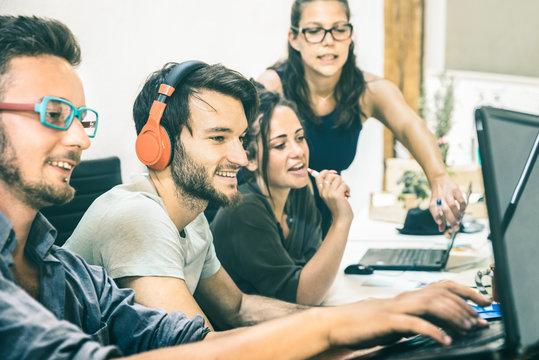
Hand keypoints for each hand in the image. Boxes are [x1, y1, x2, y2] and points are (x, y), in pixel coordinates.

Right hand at [314, 170, 352, 222]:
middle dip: (338, 177)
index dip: (325, 172)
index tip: (332, 172)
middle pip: (329, 175)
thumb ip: (330, 187)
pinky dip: (348, 188)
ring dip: (344, 183)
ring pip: (338, 178)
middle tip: (341, 184)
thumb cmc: (338, 207)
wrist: (341, 219)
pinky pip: (344, 184)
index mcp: (321, 192)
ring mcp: (330, 193)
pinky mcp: (337, 195)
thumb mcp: (331, 196)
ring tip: (344, 191)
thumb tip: (333, 174)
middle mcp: (324, 192)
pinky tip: (347, 194)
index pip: (318, 177)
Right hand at [324, 281, 490, 347]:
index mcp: (408, 297)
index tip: (485, 302)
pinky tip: (443, 340)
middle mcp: (405, 298)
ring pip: (430, 304)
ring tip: (466, 329)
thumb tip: (442, 327)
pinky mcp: (387, 322)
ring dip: (452, 316)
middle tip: (480, 320)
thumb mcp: (397, 320)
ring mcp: (396, 308)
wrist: (338, 324)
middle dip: (465, 306)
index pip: (442, 286)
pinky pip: (413, 324)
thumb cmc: (365, 324)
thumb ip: (417, 319)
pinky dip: (432, 331)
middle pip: (441, 293)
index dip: (466, 292)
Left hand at [428, 174, 465, 231]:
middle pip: (445, 210)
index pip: (433, 209)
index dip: (436, 216)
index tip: (439, 222)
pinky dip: (462, 206)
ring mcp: (448, 193)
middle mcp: (440, 198)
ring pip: (453, 205)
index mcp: (433, 202)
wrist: (439, 179)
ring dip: (457, 214)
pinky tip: (462, 211)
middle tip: (455, 228)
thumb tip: (441, 230)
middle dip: (451, 220)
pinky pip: (460, 199)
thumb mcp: (436, 204)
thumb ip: (439, 217)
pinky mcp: (455, 190)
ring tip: (459, 220)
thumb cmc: (438, 196)